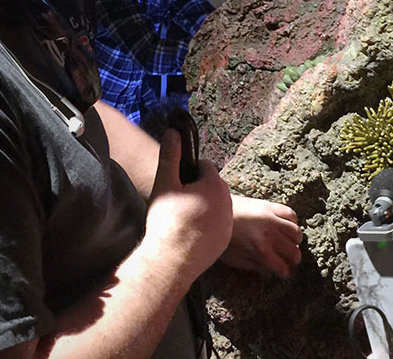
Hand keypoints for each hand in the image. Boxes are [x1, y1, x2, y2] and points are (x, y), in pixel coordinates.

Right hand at [144, 130, 232, 282]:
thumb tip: (174, 132)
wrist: (172, 260)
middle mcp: (228, 202)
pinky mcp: (224, 241)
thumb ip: (170, 155)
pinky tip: (189, 234)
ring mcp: (228, 223)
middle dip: (197, 189)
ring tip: (182, 219)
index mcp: (215, 185)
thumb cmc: (167, 220)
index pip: (205, 166)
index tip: (177, 184)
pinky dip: (206, 226)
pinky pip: (216, 225)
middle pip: (212, 186)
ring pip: (215, 206)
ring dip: (202, 207)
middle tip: (178, 202)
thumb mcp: (164, 183)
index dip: (189, 172)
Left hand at [220, 195, 302, 277]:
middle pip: (293, 251)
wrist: (214, 211)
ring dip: (296, 241)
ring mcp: (272, 219)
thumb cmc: (223, 237)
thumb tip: (269, 273)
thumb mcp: (235, 258)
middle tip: (291, 260)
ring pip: (296, 232)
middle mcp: (270, 235)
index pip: (281, 266)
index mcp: (260, 250)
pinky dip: (293, 221)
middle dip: (294, 259)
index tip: (284, 272)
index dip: (284, 272)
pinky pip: (291, 214)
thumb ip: (254, 266)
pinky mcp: (270, 206)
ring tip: (291, 243)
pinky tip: (287, 226)